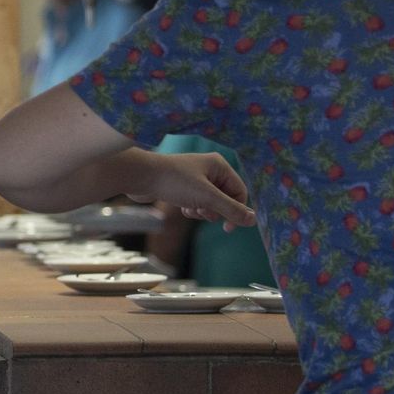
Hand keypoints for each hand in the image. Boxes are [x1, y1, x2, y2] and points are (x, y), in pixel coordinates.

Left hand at [128, 152, 255, 231]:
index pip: (239, 192)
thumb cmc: (174, 182)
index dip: (237, 210)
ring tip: (190, 208)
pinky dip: (192, 209)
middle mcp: (209, 169)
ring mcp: (195, 179)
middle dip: (215, 211)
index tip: (228, 228)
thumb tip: (253, 221)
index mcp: (219, 165)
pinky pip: (197, 204)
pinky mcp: (183, 187)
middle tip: (202, 211)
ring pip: (210, 204)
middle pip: (225, 199)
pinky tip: (182, 208)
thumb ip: (231, 209)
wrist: (140, 177)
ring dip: (202, 211)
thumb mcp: (206, 198)